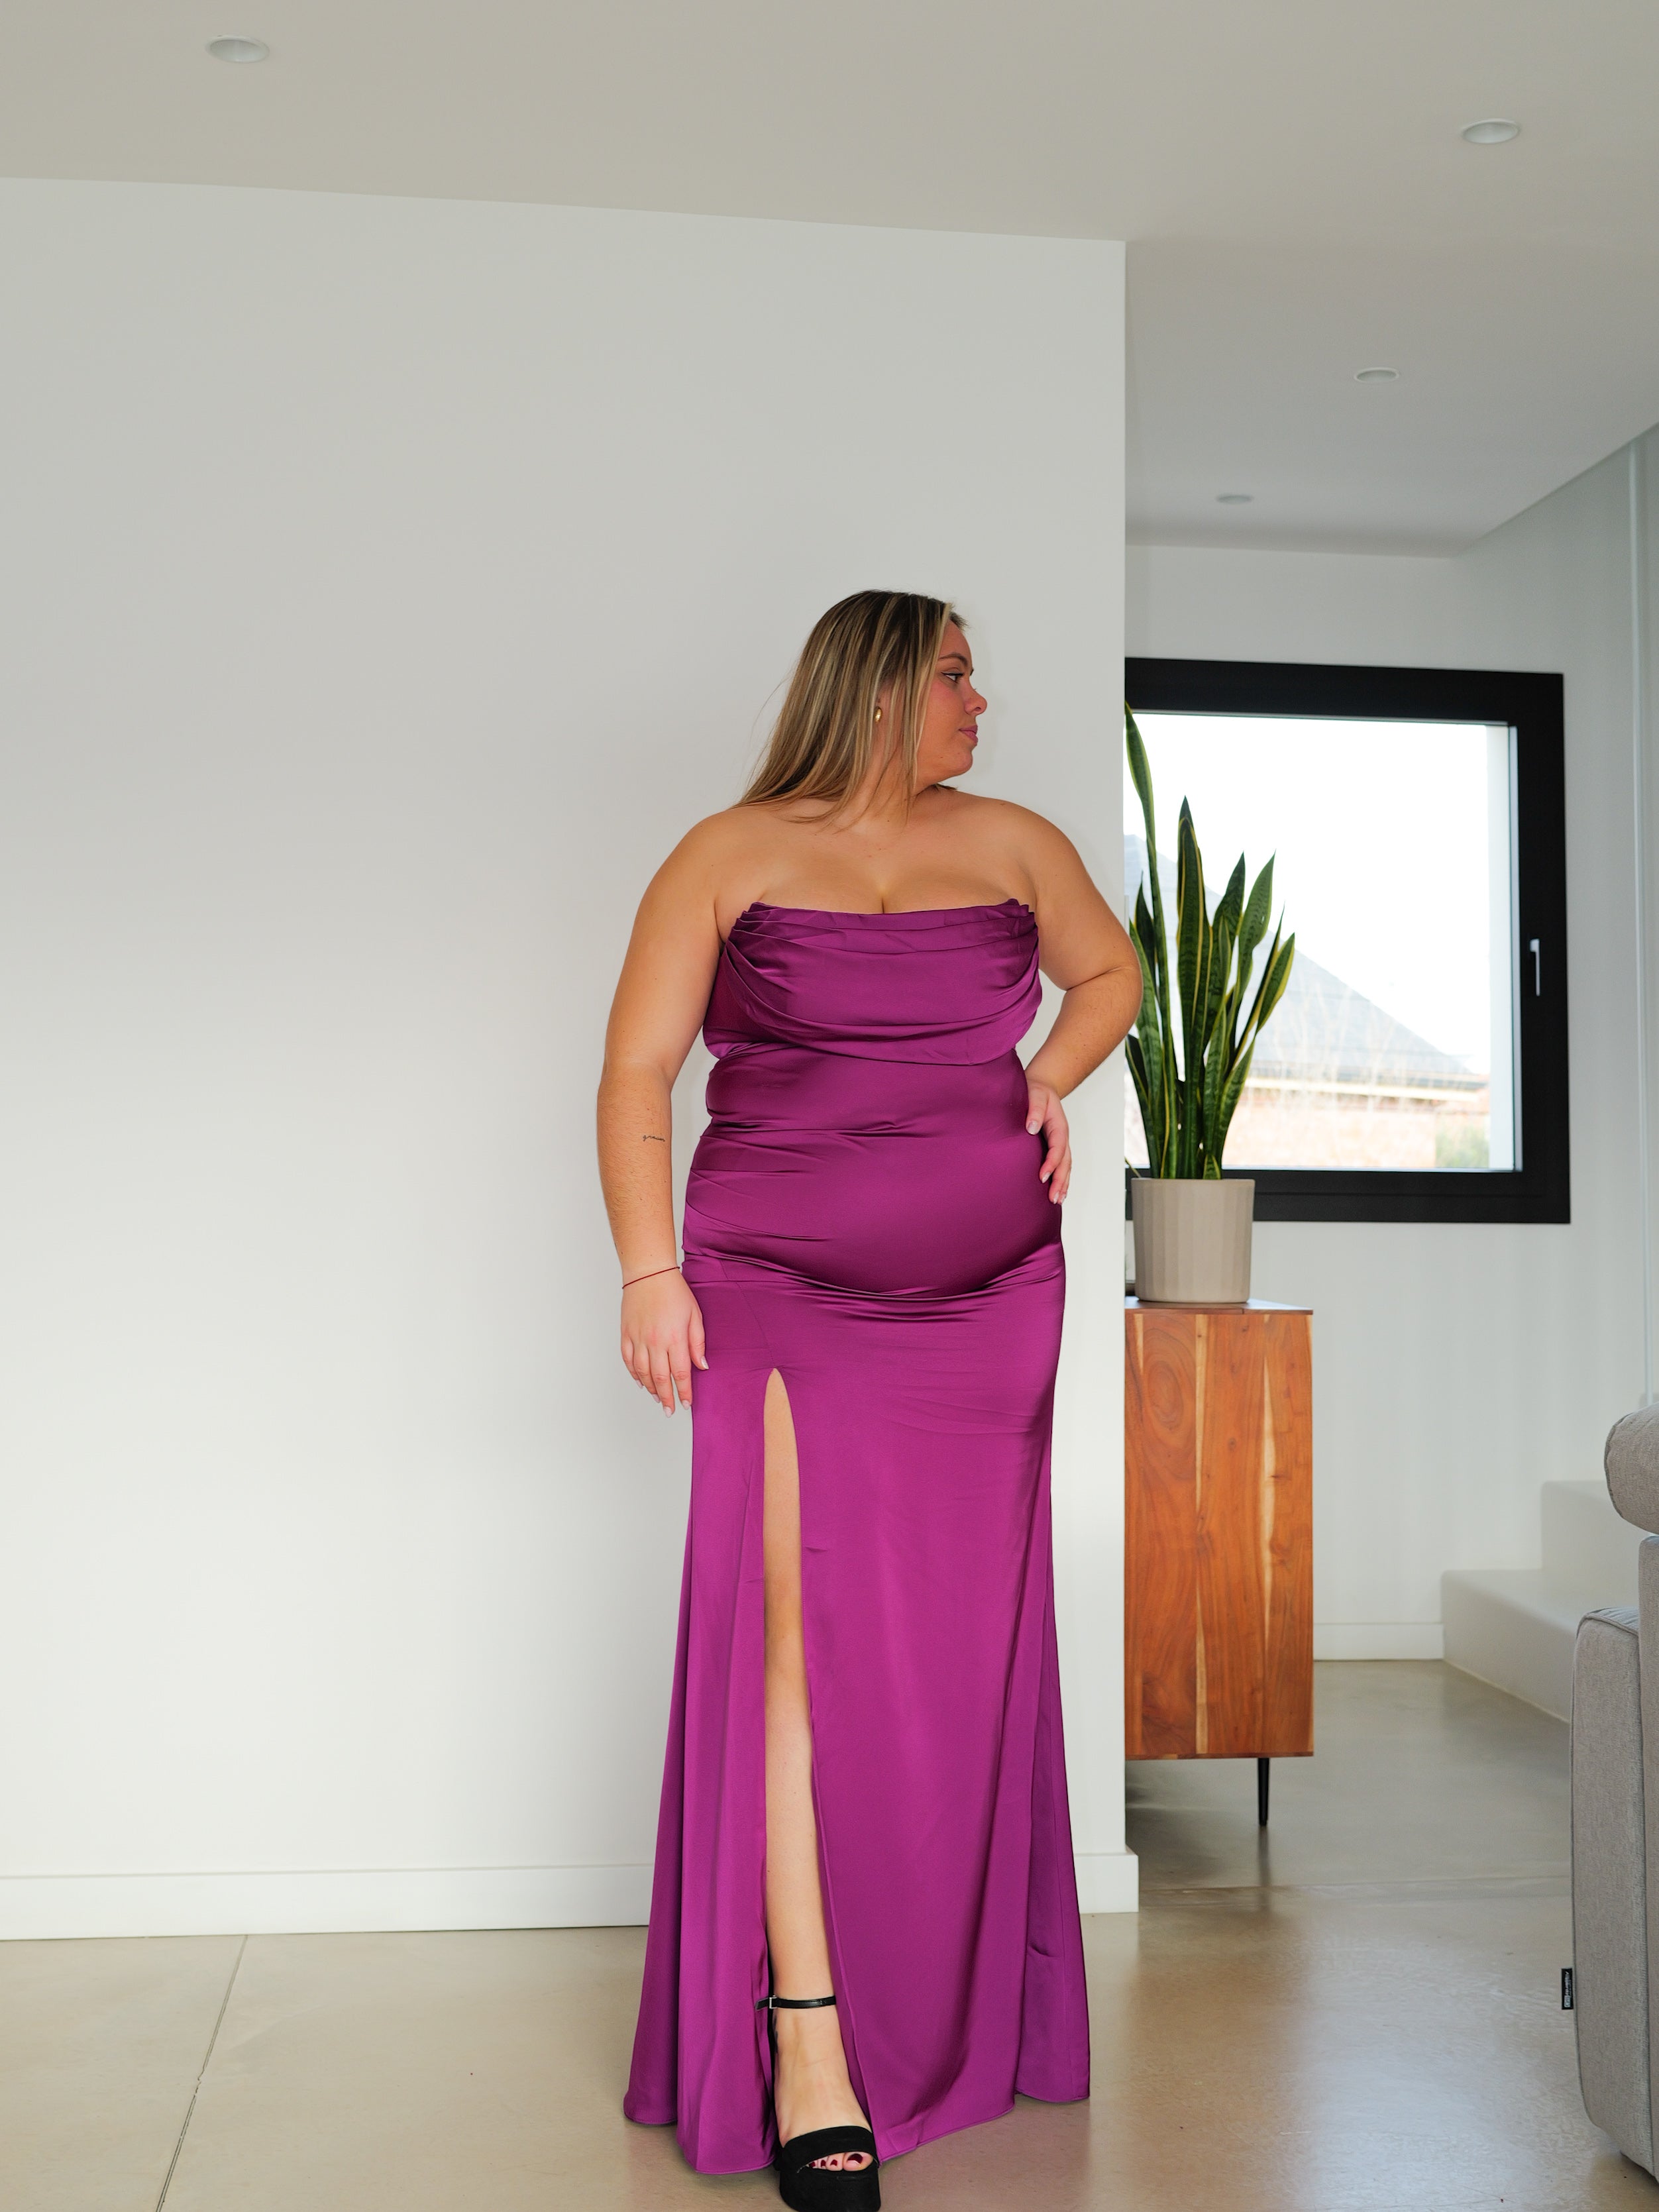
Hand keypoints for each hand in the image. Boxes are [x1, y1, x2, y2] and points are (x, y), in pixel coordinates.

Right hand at [621, 1268, 706, 1412]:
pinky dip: (634, 1374)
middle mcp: (655, 1342)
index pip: (681, 1373)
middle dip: (667, 1397)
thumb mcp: (694, 1315)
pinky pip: (628, 1360)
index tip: (686, 1403)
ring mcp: (638, 1339)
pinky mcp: (626, 1334)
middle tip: (671, 1410)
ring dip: (650, 1388)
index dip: (684, 1392)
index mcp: (675, 1338)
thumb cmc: (674, 1291)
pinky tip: (640, 1381)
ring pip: (643, 1373)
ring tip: (658, 1398)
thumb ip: (697, 1343)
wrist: (648, 1273)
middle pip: (660, 1378)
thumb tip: (702, 1366)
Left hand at [1025, 1079, 1070, 1202]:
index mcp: (1059, 1126)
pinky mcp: (1053, 1146)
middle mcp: (1062, 1137)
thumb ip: (1034, 1109)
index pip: (1058, 1148)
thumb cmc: (1036, 1091)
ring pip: (1065, 1166)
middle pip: (1066, 1162)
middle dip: (1060, 1181)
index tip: (1042, 1177)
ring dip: (1063, 1184)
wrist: (1041, 1087)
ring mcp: (1059, 1143)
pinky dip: (1060, 1179)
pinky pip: (1060, 1165)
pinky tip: (1056, 1191)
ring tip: (1057, 1201)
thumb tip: (1031, 1127)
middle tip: (1053, 1198)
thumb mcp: (1036, 1094)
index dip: (1051, 1163)